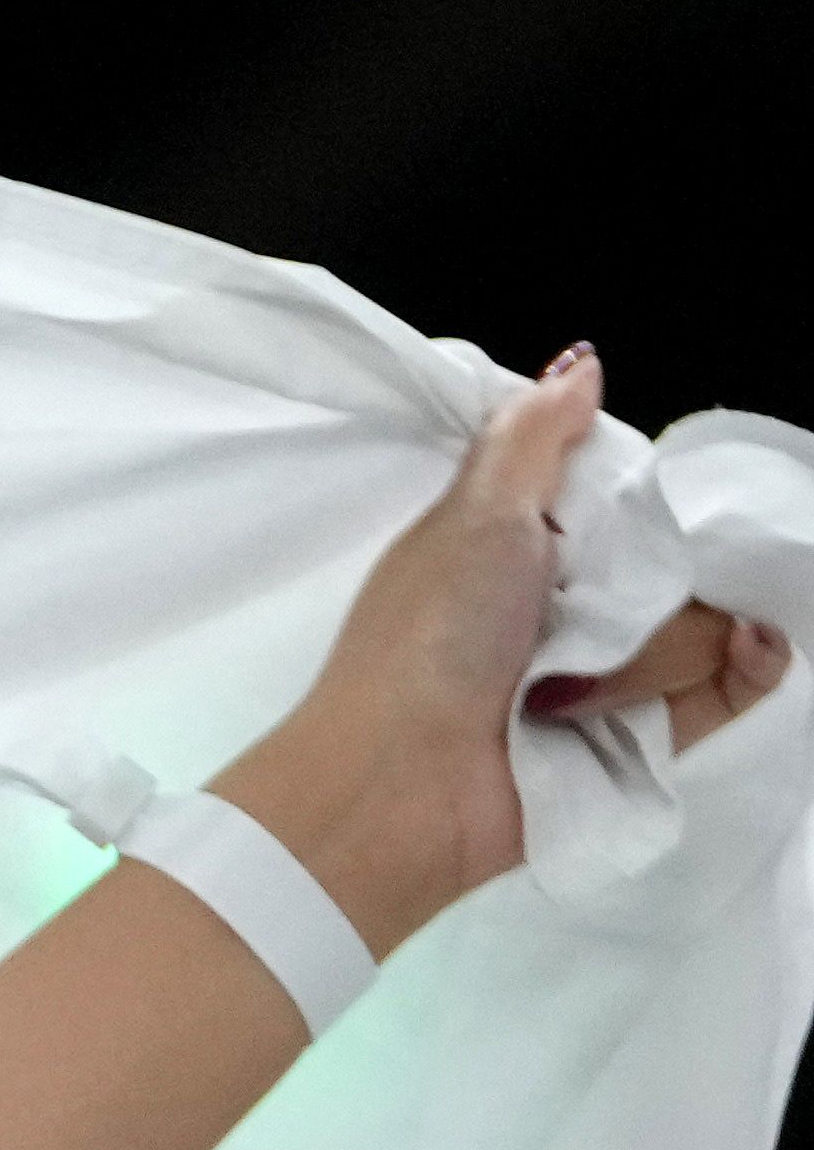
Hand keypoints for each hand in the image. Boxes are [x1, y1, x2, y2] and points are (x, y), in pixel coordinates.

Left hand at [229, 348, 793, 952]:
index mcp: (519, 548)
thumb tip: (580, 367)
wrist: (403, 783)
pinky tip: (746, 644)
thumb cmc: (428, 638)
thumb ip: (529, 437)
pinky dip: (746, 663)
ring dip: (663, 641)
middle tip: (600, 600)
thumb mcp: (473, 513)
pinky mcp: (644, 737)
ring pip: (704, 619)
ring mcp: (610, 675)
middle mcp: (568, 609)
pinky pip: (732, 682)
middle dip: (668, 564)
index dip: (640, 495)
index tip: (633, 501)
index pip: (623, 499)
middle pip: (675, 557)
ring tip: (584, 681)